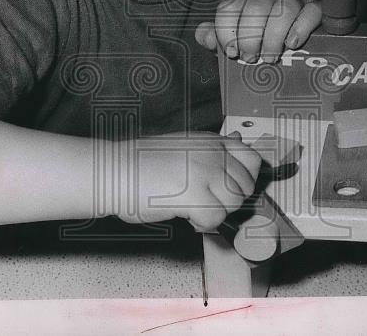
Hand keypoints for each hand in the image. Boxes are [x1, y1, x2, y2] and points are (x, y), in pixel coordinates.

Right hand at [112, 132, 261, 231]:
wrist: (114, 170)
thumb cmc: (141, 162)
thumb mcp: (183, 145)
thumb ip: (212, 150)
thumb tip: (237, 141)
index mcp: (210, 141)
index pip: (251, 159)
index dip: (246, 179)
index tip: (235, 190)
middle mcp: (211, 154)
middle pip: (244, 187)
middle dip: (229, 200)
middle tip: (208, 202)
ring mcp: (204, 173)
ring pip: (233, 204)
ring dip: (216, 213)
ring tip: (195, 209)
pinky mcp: (194, 195)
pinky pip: (215, 219)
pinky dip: (203, 225)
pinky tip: (188, 217)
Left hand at [195, 0, 322, 63]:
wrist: (296, 45)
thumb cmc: (262, 43)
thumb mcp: (237, 43)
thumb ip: (217, 39)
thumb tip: (204, 35)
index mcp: (244, 3)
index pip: (229, 7)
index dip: (226, 31)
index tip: (232, 52)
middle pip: (255, 7)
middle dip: (250, 36)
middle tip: (251, 58)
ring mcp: (291, 1)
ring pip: (283, 9)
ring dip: (273, 36)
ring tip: (270, 57)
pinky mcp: (313, 10)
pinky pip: (310, 12)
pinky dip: (300, 28)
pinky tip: (292, 44)